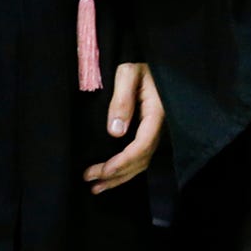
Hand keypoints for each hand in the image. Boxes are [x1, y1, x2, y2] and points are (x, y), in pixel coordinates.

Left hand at [84, 61, 165, 190]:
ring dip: (119, 177)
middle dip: (116, 174)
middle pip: (140, 160)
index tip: (103, 171)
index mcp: (157, 114)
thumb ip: (122, 99)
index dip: (122, 162)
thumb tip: (115, 132)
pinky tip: (111, 176)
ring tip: (96, 188)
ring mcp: (155, 131)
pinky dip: (125, 170)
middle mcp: (159, 127)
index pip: (141, 146)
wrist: (152, 63)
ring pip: (141, 163)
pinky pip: (140, 157)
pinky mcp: (149, 133)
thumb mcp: (128, 73)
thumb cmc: (138, 65)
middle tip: (91, 181)